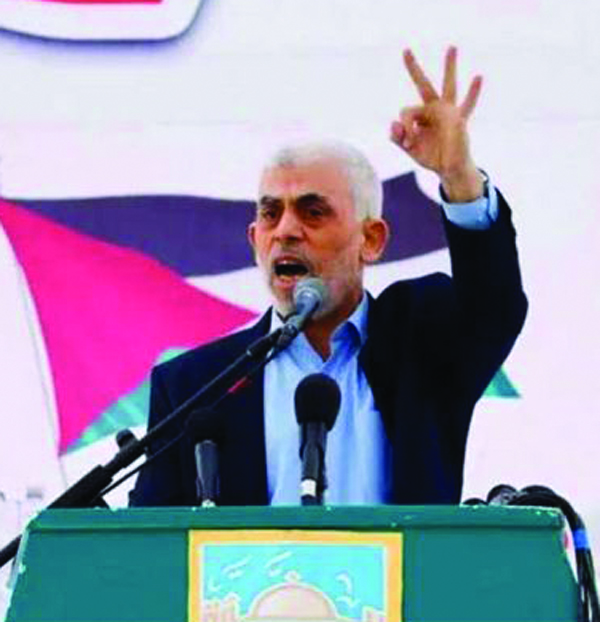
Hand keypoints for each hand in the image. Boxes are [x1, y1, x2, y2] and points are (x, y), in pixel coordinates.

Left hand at [390, 47, 483, 202]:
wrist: (448, 168)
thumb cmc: (430, 156)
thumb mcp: (410, 148)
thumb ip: (398, 137)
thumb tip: (393, 123)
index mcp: (421, 115)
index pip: (407, 112)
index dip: (405, 127)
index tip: (408, 142)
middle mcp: (434, 108)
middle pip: (423, 84)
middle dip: (413, 68)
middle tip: (405, 50)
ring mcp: (448, 112)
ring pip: (449, 86)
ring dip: (449, 67)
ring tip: (451, 47)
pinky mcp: (459, 120)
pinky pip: (467, 105)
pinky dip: (473, 93)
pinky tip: (478, 77)